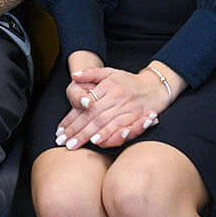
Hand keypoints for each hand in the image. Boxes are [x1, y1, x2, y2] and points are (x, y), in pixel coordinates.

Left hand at [54, 62, 179, 150]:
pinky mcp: (138, 117)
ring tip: (77, 143)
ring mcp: (128, 108)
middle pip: (93, 116)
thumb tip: (74, 76)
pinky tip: (100, 142)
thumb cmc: (128, 81)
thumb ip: (90, 73)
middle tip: (64, 142)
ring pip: (106, 123)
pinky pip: (123, 129)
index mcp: (108, 87)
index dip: (71, 119)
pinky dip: (111, 136)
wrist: (155, 86)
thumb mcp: (109, 72)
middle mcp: (117, 97)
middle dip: (77, 131)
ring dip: (91, 135)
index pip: (85, 105)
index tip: (60, 130)